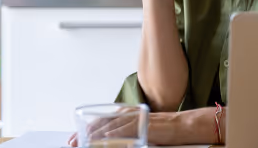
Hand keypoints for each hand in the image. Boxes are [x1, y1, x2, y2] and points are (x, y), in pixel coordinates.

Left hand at [67, 108, 217, 145]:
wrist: (186, 125)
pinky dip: (113, 136)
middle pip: (103, 122)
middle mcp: (132, 114)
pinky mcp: (146, 127)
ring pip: (111, 127)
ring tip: (82, 142)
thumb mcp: (145, 130)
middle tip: (71, 141)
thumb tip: (113, 141)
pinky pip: (126, 132)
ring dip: (95, 135)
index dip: (88, 128)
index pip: (104, 120)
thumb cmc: (169, 130)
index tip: (75, 137)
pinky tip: (104, 141)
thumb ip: (130, 132)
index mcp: (130, 114)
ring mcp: (138, 120)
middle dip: (85, 133)